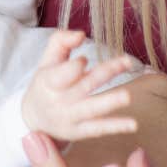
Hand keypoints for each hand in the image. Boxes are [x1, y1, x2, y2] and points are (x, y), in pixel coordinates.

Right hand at [21, 29, 136, 140]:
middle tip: (126, 61)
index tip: (84, 60)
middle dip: (106, 72)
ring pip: (92, 109)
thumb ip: (61, 41)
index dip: (75, 67)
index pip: (62, 74)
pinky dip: (115, 127)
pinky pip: (98, 129)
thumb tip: (81, 34)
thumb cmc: (46, 84)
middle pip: (85, 85)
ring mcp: (70, 118)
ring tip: (127, 96)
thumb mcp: (47, 60)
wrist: (34, 119)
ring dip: (110, 102)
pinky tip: (133, 124)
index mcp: (48, 81)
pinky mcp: (80, 132)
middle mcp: (59, 100)